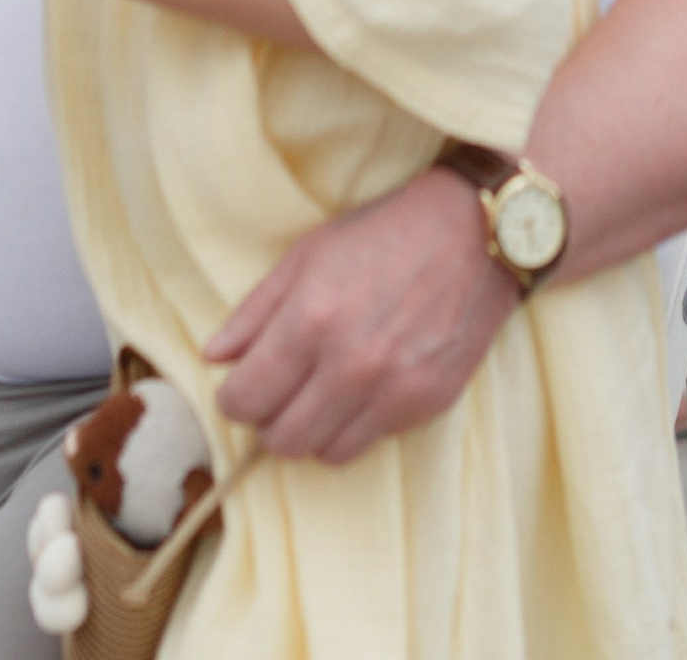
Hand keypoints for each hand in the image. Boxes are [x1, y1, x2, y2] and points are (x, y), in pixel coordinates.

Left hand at [206, 166, 515, 464]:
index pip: (245, 399)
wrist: (473, 233)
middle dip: (269, 421)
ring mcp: (391, 389)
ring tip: (320, 394)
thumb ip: (255, 310)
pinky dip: (354, 427)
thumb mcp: (308, 253)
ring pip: (321, 452)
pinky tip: (361, 391)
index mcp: (311, 318)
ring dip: (311, 430)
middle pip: (280, 439)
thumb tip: (213, 357)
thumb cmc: (384, 234)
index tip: (243, 386)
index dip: (234, 398)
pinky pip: (368, 443)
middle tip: (281, 393)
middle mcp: (349, 363)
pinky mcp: (426, 403)